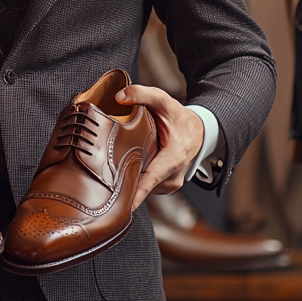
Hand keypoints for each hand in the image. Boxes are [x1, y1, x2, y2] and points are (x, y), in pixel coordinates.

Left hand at [115, 85, 204, 208]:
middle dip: (123, 181)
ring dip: (129, 178)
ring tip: (118, 164)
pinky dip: (136, 179)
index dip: (137, 193)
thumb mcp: (164, 101)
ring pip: (142, 186)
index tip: (124, 206)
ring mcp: (169, 184)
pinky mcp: (164, 187)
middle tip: (103, 175)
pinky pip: (146, 186)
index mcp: (173, 158)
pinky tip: (129, 167)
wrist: (198, 132)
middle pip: (142, 184)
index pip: (152, 178)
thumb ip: (142, 94)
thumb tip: (120, 97)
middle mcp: (172, 176)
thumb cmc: (180, 118)